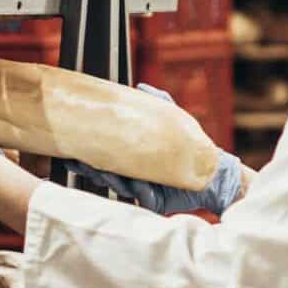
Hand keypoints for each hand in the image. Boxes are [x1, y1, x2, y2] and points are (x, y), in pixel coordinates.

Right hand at [72, 84, 242, 214]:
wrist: (212, 173)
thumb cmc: (191, 146)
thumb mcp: (175, 120)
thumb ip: (160, 101)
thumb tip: (141, 87)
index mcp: (130, 155)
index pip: (101, 155)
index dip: (86, 154)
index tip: (75, 153)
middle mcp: (131, 173)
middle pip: (103, 172)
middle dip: (93, 169)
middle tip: (87, 164)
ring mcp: (140, 188)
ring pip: (119, 186)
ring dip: (113, 181)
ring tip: (110, 174)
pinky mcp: (153, 201)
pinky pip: (141, 198)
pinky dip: (138, 191)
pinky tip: (137, 185)